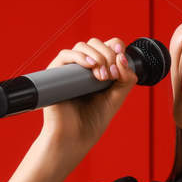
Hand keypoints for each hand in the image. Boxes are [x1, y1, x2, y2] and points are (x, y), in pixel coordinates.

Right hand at [37, 36, 138, 154]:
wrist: (74, 138)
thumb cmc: (91, 122)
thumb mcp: (116, 98)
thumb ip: (126, 80)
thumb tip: (123, 59)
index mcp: (98, 70)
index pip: (107, 46)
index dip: (116, 48)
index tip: (121, 60)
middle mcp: (83, 67)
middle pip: (96, 44)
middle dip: (108, 55)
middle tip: (111, 76)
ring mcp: (69, 70)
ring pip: (82, 46)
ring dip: (97, 56)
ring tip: (102, 77)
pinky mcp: (55, 74)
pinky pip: (65, 55)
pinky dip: (79, 57)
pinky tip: (90, 66)